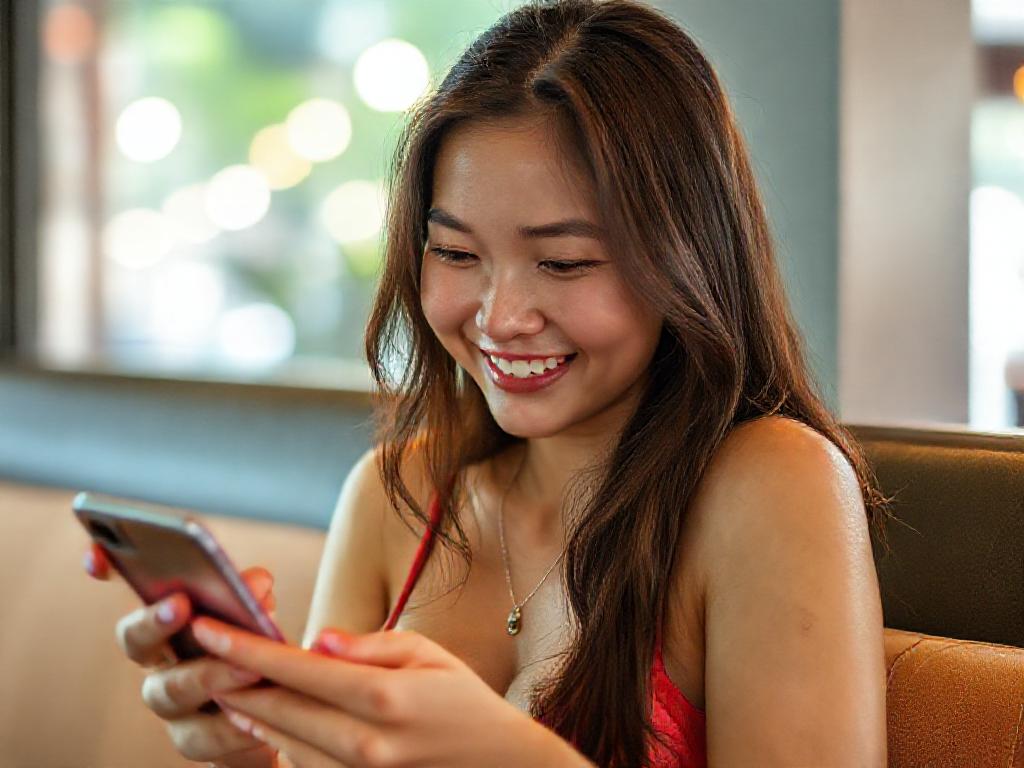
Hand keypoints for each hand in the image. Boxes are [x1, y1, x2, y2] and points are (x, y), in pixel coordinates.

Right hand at [84, 543, 280, 766]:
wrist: (284, 717)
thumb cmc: (259, 655)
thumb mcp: (259, 618)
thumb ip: (251, 599)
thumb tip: (256, 582)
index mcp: (169, 625)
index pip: (128, 590)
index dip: (106, 570)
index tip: (98, 555)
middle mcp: (160, 664)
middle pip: (136, 641)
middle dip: (154, 622)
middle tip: (182, 604)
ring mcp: (175, 708)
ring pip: (171, 692)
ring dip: (208, 675)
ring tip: (247, 667)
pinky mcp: (201, 745)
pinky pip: (208, 739)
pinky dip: (234, 728)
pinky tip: (260, 717)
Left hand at [189, 619, 593, 766]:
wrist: (495, 761)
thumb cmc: (460, 697)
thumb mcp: (424, 652)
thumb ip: (366, 646)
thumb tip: (315, 640)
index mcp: (383, 697)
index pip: (297, 669)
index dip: (246, 647)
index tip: (208, 627)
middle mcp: (366, 743)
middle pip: (279, 708)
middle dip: (234, 678)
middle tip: (200, 650)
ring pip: (283, 741)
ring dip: (249, 711)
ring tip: (224, 682)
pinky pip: (303, 765)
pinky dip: (278, 739)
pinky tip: (264, 716)